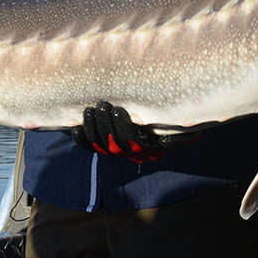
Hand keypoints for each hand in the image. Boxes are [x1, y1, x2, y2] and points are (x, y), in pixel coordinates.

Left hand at [71, 101, 198, 162]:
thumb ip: (179, 134)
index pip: (133, 142)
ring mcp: (117, 149)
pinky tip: (76, 128)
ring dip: (93, 128)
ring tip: (90, 110)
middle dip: (105, 125)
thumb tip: (165, 141)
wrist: (165, 115)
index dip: (122, 128)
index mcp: (150, 146)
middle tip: (102, 105)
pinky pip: (90, 147)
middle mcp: (133, 152)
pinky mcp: (104, 143)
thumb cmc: (172, 117)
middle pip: (114, 144)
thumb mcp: (181, 125)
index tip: (118, 110)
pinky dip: (82, 139)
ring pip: (100, 146)